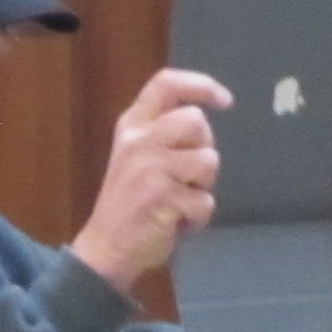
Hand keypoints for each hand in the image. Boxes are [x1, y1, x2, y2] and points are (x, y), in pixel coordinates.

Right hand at [67, 69, 229, 292]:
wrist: (106, 248)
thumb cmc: (130, 202)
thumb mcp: (137, 155)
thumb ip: (163, 132)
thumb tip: (204, 119)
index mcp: (132, 125)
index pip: (166, 83)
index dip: (201, 85)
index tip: (225, 101)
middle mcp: (138, 140)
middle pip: (197, 120)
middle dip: (203, 148)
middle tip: (186, 175)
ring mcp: (149, 168)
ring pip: (208, 161)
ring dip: (203, 186)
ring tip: (178, 199)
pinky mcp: (162, 197)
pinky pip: (205, 201)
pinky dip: (198, 218)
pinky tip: (175, 222)